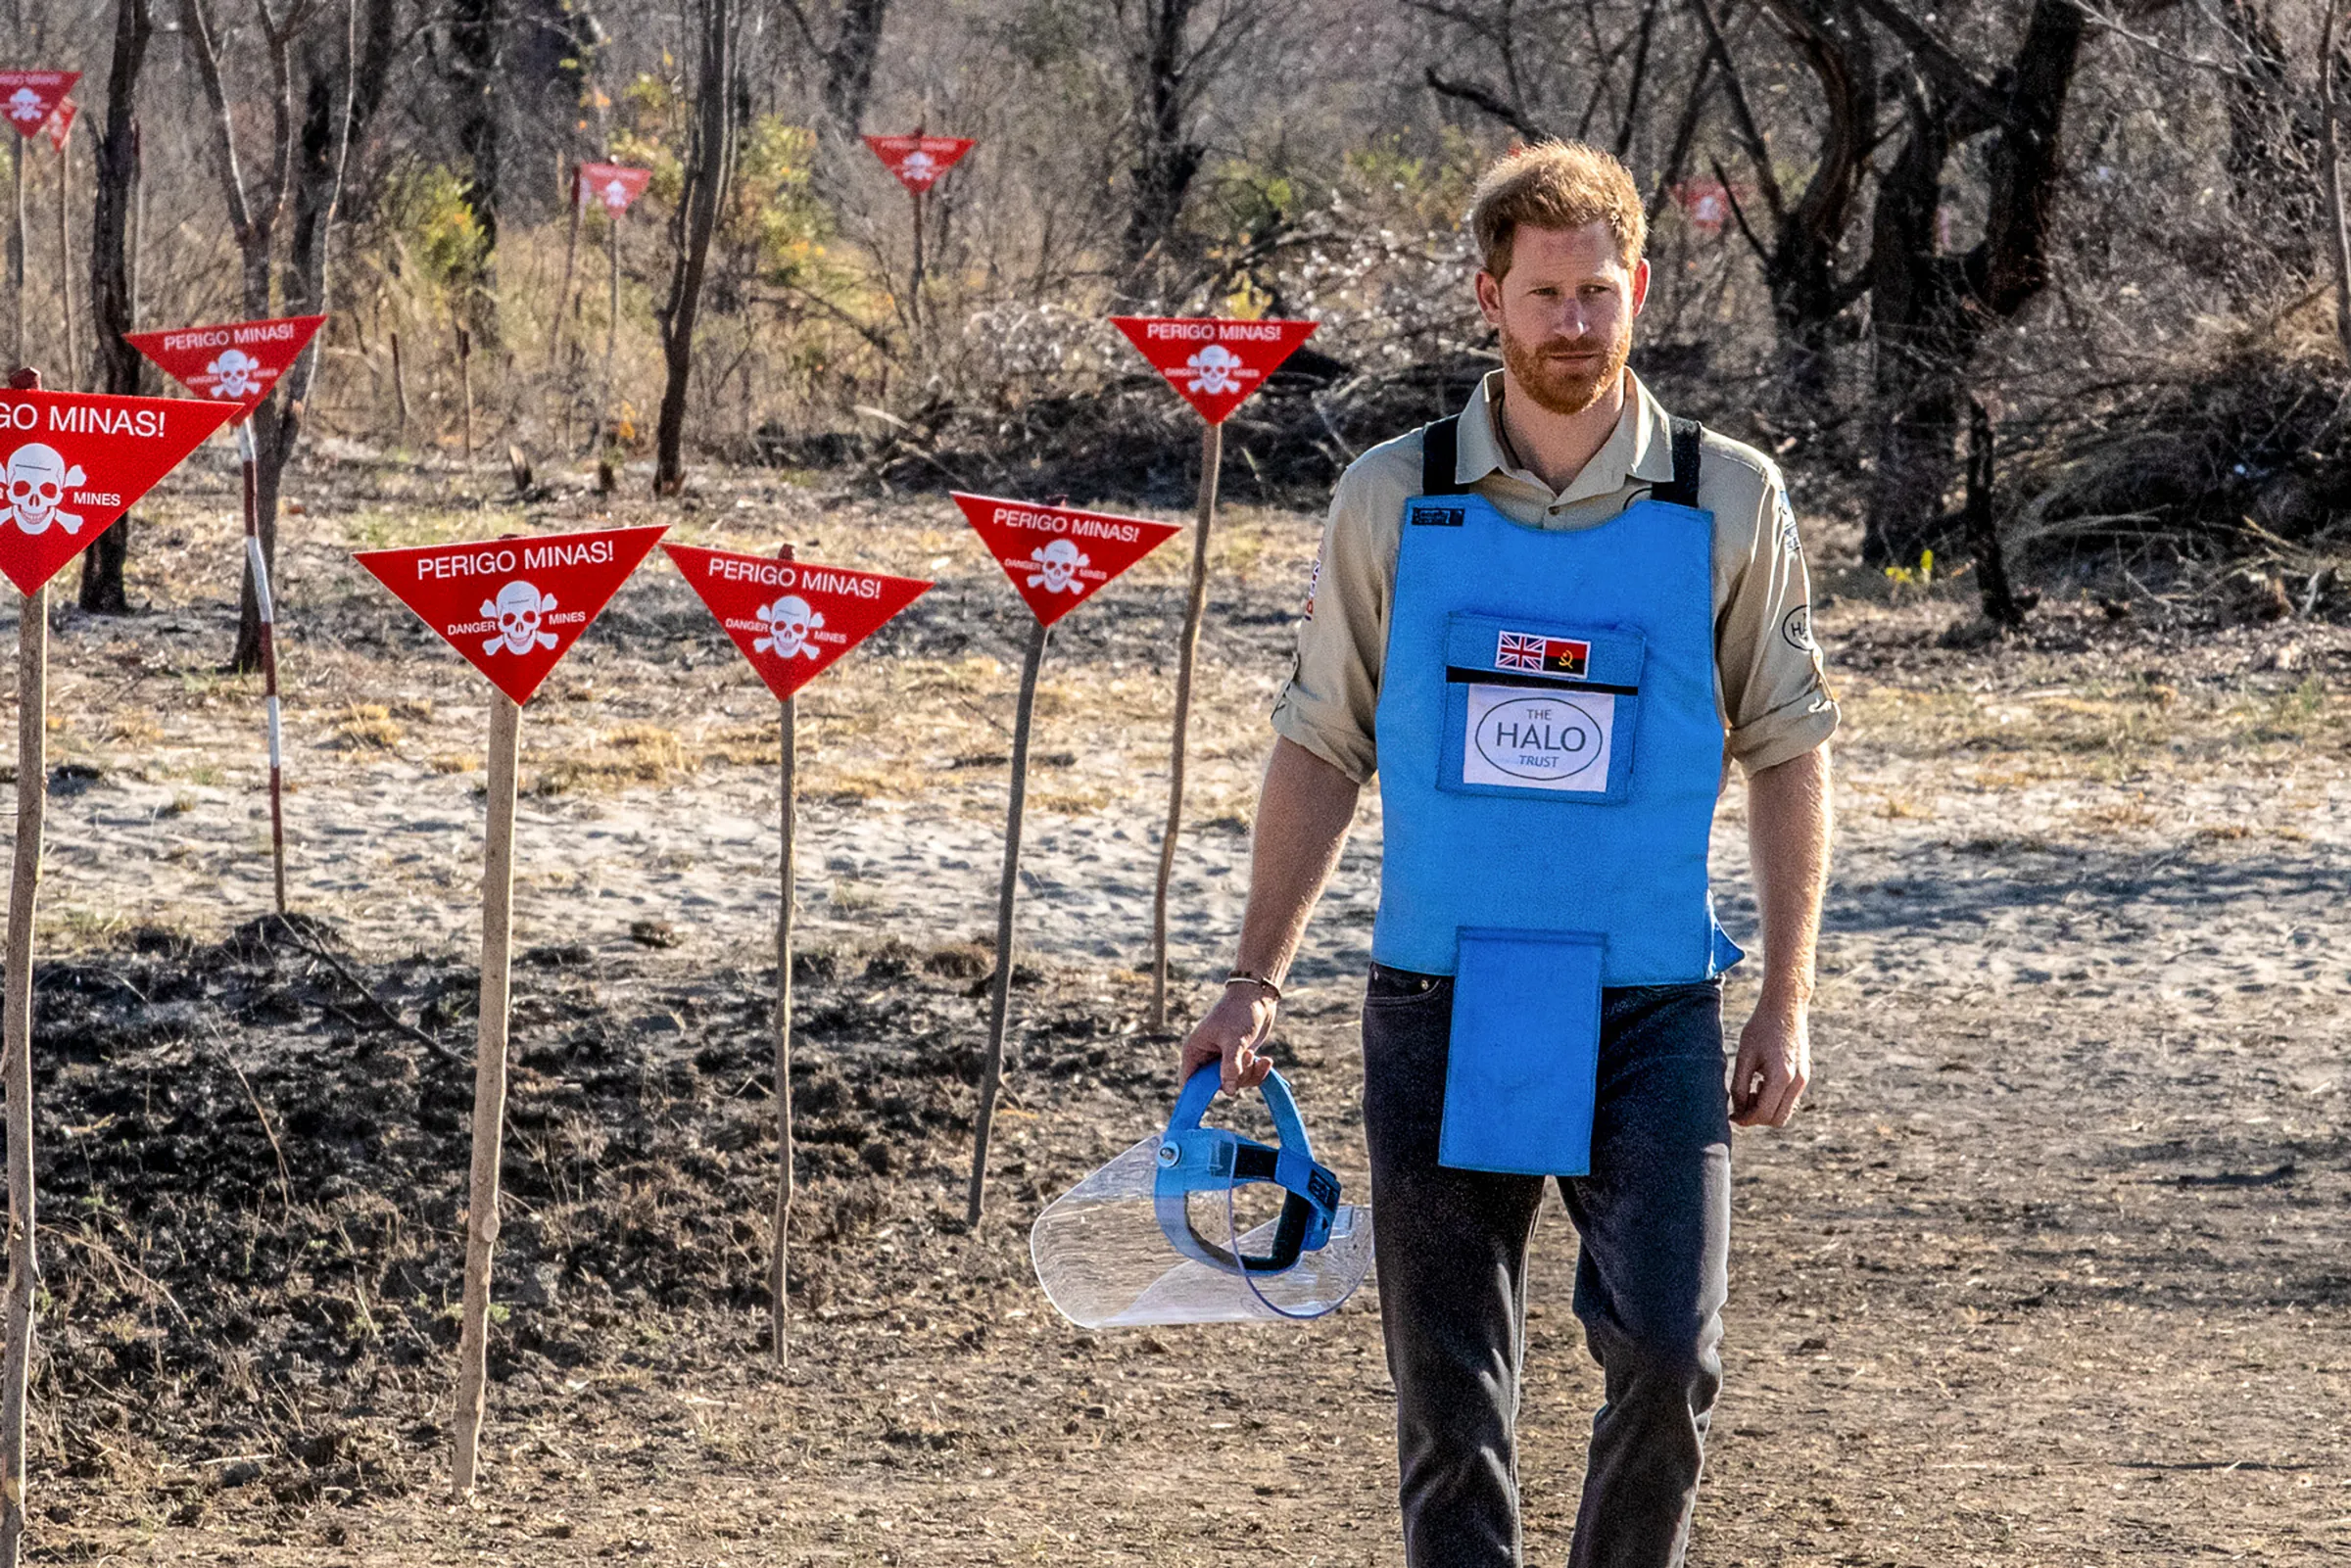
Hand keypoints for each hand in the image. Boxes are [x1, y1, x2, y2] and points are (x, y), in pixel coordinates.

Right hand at [1177, 985, 1277, 1094]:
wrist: (1257, 996)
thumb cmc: (1239, 1012)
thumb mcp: (1234, 1040)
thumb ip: (1230, 1067)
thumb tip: (1228, 1092)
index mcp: (1194, 1051)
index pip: (1189, 1082)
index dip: (1197, 1095)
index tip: (1215, 1097)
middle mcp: (1206, 1058)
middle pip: (1216, 1086)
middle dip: (1235, 1078)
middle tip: (1247, 1057)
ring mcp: (1223, 1059)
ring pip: (1234, 1083)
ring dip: (1249, 1074)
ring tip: (1257, 1055)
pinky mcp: (1239, 1059)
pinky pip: (1246, 1077)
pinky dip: (1257, 1072)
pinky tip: (1267, 1061)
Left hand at [1731, 997, 1810, 1127]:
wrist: (1785, 1007)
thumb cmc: (1761, 1028)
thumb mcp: (1744, 1056)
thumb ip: (1739, 1085)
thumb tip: (1737, 1111)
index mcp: (1782, 1077)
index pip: (1764, 1113)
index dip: (1745, 1119)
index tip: (1731, 1115)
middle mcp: (1797, 1082)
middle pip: (1777, 1119)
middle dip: (1756, 1117)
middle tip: (1740, 1101)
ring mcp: (1804, 1079)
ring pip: (1785, 1112)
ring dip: (1766, 1108)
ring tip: (1751, 1087)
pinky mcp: (1804, 1075)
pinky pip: (1789, 1099)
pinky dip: (1774, 1099)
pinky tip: (1762, 1082)